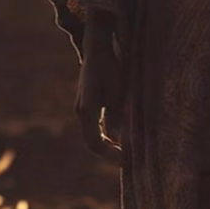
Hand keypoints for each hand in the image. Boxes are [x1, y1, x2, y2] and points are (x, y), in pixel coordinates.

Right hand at [76, 12, 121, 164]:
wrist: (96, 47)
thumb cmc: (109, 67)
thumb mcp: (117, 92)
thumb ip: (116, 116)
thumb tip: (117, 140)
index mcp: (86, 111)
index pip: (95, 143)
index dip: (110, 155)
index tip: (125, 161)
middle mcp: (81, 112)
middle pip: (93, 143)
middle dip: (109, 154)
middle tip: (128, 161)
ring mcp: (83, 109)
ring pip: (94, 136)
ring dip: (109, 146)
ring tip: (127, 153)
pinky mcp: (89, 106)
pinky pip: (96, 128)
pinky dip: (108, 136)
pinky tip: (122, 139)